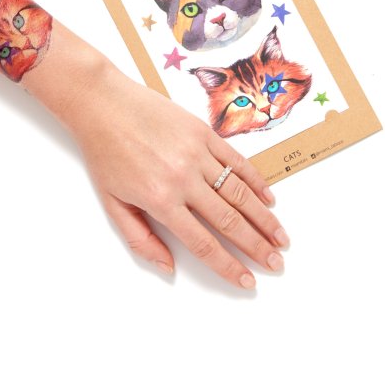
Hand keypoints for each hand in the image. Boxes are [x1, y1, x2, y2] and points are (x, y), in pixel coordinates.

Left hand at [70, 64, 289, 288]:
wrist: (103, 104)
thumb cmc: (105, 154)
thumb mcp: (112, 203)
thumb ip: (140, 239)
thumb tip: (169, 267)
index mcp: (160, 200)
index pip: (203, 243)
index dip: (228, 266)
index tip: (247, 280)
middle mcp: (183, 178)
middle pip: (229, 220)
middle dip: (256, 246)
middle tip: (276, 263)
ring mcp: (197, 153)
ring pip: (239, 192)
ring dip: (264, 218)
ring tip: (281, 237)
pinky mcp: (203, 132)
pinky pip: (236, 160)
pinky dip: (255, 180)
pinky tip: (268, 197)